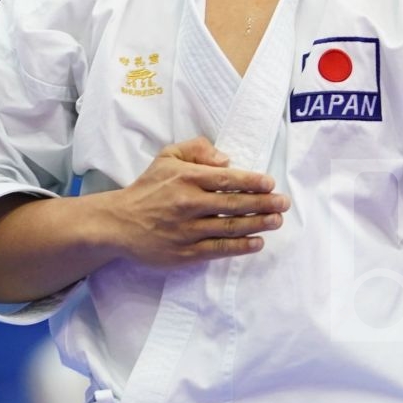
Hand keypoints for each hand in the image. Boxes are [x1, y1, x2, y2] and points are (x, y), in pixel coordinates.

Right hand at [96, 137, 288, 266]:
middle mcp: (189, 203)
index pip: (228, 179)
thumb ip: (197, 149)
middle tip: (283, 203)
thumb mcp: (167, 157)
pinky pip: (219, 249)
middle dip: (263, 203)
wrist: (119, 223)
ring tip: (277, 221)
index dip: (253, 182)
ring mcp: (188, 230)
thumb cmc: (148, 188)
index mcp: (187, 178)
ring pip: (230, 227)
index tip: (270, 183)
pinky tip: (257, 242)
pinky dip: (240, 246)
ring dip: (258, 224)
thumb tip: (227, 160)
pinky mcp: (185, 253)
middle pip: (234, 204)